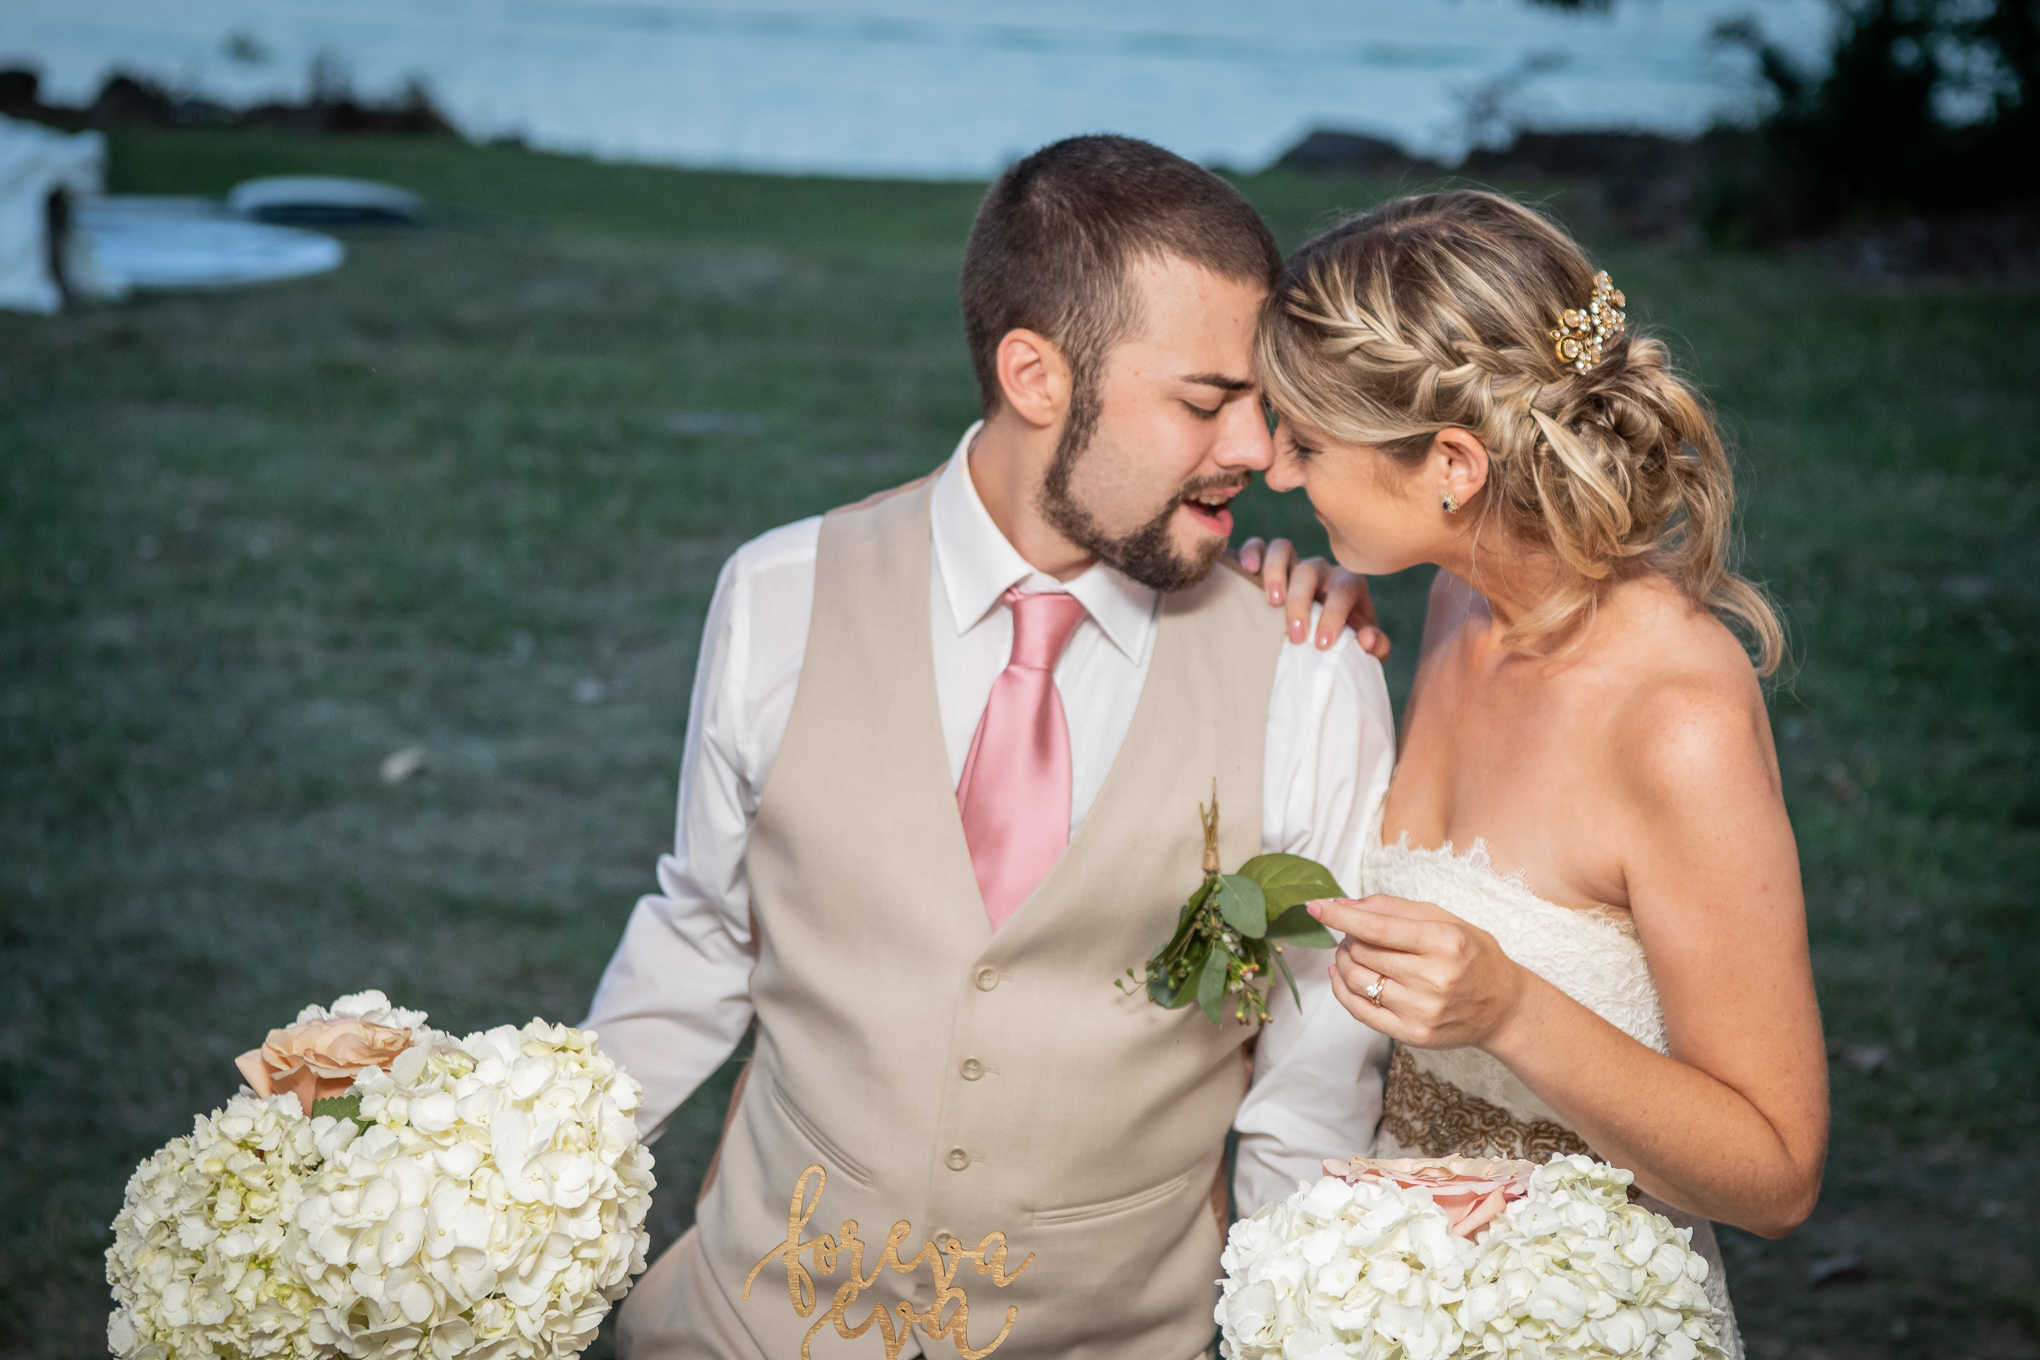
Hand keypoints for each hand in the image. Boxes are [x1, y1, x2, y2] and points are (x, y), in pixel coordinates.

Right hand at [1233, 536, 1387, 659]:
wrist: (1321, 641)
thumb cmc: (1343, 642)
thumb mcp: (1366, 648)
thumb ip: (1376, 646)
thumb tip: (1366, 638)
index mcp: (1348, 585)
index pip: (1343, 592)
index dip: (1333, 616)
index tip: (1321, 644)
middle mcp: (1321, 570)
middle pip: (1309, 571)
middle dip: (1301, 603)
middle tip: (1294, 635)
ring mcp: (1292, 564)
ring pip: (1282, 549)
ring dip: (1275, 572)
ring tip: (1272, 601)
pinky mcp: (1266, 564)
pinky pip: (1257, 546)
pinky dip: (1251, 552)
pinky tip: (1247, 570)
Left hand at [1310, 895, 1530, 1049]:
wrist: (1503, 1007)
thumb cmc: (1472, 956)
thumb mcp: (1444, 920)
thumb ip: (1394, 908)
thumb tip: (1345, 903)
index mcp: (1444, 942)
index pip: (1378, 927)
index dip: (1341, 916)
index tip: (1316, 905)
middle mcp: (1433, 979)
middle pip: (1363, 953)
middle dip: (1348, 937)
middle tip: (1353, 932)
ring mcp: (1422, 1011)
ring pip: (1357, 980)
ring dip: (1344, 961)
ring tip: (1352, 952)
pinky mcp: (1412, 1035)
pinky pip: (1359, 1011)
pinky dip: (1342, 990)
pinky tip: (1341, 975)